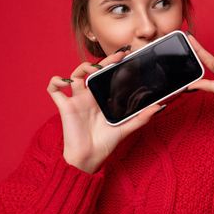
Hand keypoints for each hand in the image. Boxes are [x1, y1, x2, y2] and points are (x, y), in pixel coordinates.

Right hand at [47, 50, 162, 173]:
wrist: (90, 158)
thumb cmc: (106, 143)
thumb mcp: (127, 128)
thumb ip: (142, 117)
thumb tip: (159, 106)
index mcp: (103, 98)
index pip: (108, 76)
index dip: (114, 64)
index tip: (126, 54)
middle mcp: (90, 96)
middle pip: (94, 71)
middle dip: (103, 61)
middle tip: (118, 56)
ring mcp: (77, 100)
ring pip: (75, 75)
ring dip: (82, 67)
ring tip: (93, 69)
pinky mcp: (65, 106)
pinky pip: (54, 90)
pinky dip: (55, 82)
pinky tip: (64, 81)